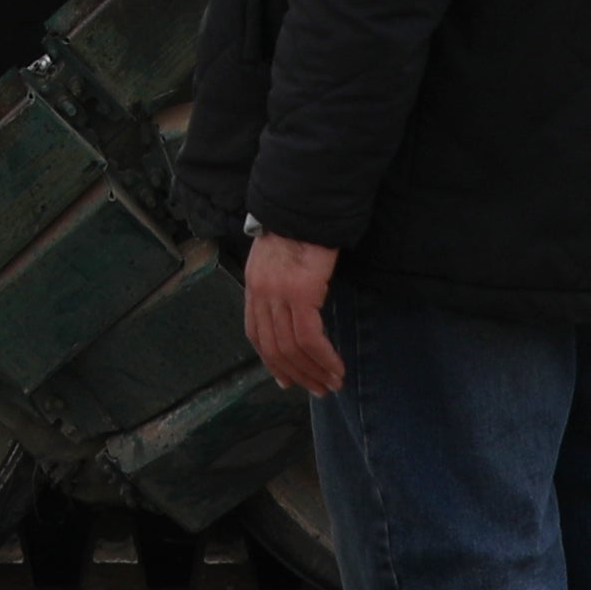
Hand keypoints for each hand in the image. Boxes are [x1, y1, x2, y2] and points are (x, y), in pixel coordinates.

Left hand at [242, 231, 344, 398]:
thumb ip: (280, 283)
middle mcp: (261, 293)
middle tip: (318, 389)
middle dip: (297, 374)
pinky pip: (309, 337)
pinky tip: (336, 366)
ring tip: (332, 383)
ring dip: (314, 371)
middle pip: (273, 348)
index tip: (287, 380)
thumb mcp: (280, 256)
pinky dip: (323, 357)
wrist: (307, 199)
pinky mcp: (301, 292)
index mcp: (254, 285)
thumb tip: (293, 309)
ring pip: (291, 348)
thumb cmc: (301, 226)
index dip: (271, 362)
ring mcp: (279, 294)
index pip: (256, 335)